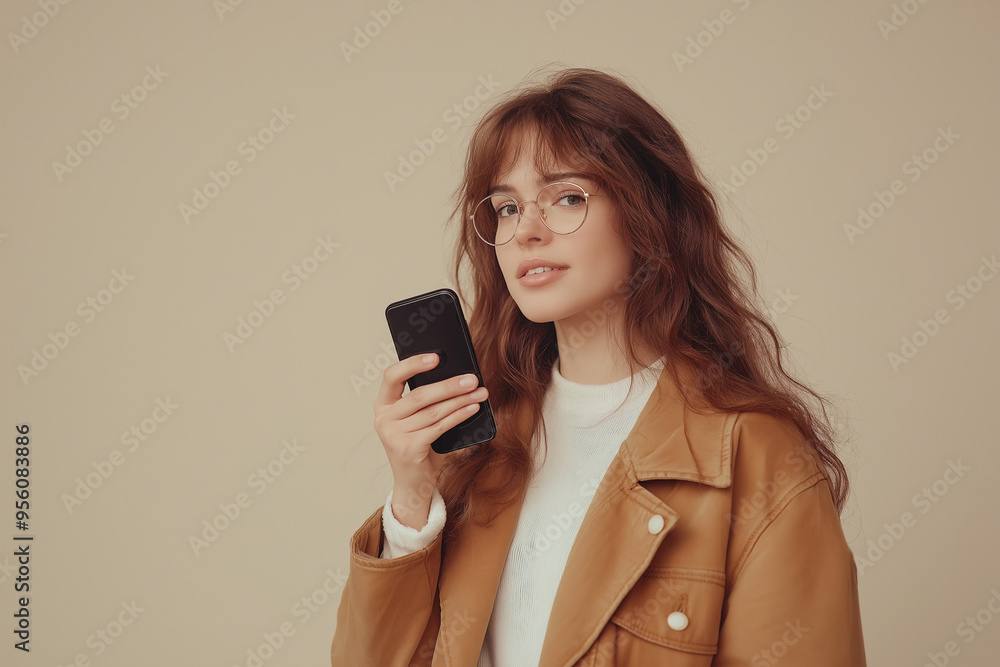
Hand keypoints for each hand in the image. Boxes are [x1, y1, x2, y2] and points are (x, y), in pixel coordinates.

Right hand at [373, 353, 487, 528]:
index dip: (413, 364)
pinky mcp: (408, 449)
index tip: (435, 356)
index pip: (392, 376)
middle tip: (472, 378)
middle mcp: (383, 419)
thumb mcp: (417, 420)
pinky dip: (458, 416)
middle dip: (449, 385)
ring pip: (433, 412)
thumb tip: (457, 376)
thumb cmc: (419, 445)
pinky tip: (472, 409)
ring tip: (479, 393)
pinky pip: (439, 427)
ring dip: (460, 401)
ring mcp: (393, 435)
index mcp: (382, 405)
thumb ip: (426, 401)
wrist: (413, 483)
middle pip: (419, 395)